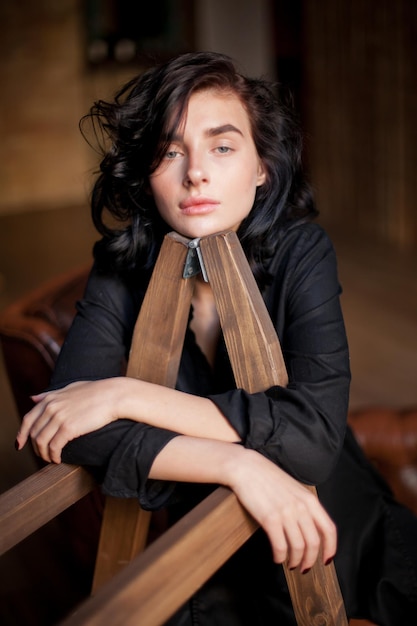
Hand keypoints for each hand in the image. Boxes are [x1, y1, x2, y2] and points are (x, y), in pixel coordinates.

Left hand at [15, 380, 120, 463]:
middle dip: (35, 447)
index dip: (22, 434)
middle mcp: (51, 407)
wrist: (113, 396)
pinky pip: (54, 447)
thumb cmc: (96, 391)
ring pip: (41, 442)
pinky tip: (58, 459)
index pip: (27, 419)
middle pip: (33, 433)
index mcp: (50, 399)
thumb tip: (33, 399)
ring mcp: (58, 417)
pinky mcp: (68, 428)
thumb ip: (50, 394)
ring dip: (44, 454)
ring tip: (51, 459)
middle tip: (42, 455)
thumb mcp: (70, 388)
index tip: (20, 444)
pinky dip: (53, 456)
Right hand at [227, 448, 335, 571]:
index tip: (326, 559)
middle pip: (314, 543)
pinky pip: (280, 546)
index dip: (330, 548)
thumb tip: (309, 528)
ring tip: (289, 564)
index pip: (329, 529)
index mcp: (309, 500)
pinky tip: (277, 558)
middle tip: (304, 567)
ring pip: (298, 547)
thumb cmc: (267, 478)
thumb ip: (304, 505)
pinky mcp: (270, 519)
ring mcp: (286, 513)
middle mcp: (301, 507)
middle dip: (310, 560)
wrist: (246, 468)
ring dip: (295, 561)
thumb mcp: (294, 489)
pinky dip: (280, 557)